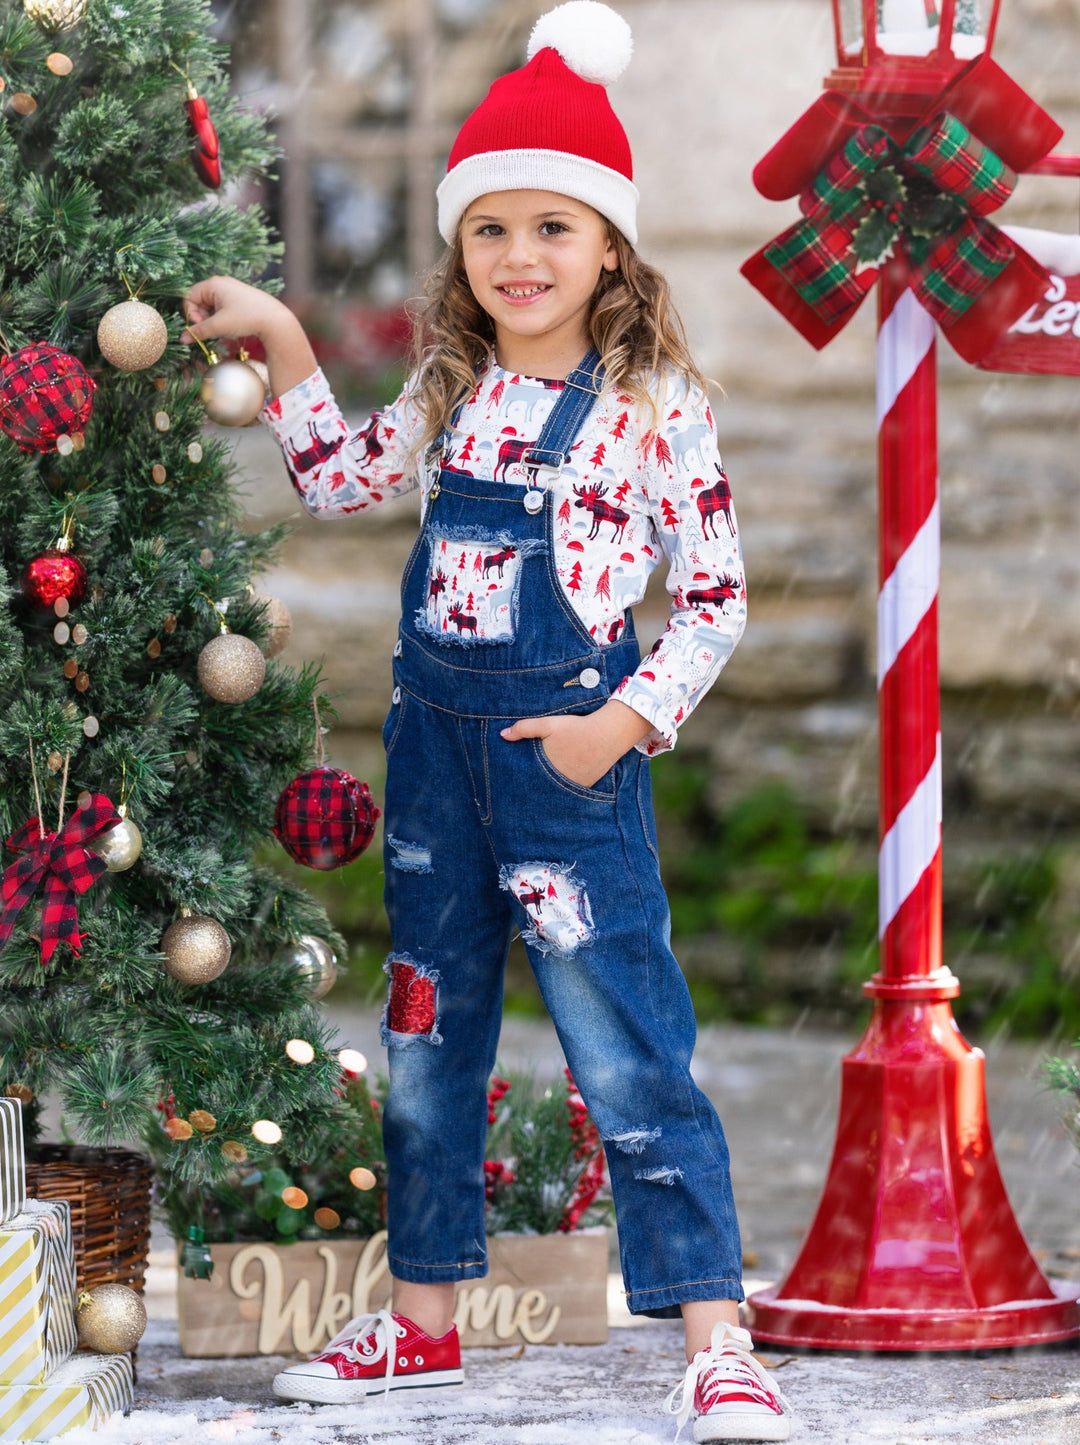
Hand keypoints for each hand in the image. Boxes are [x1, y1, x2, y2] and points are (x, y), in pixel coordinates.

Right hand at [181, 275, 287, 346]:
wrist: (275, 320)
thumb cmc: (247, 318)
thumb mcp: (219, 326)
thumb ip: (199, 332)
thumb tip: (182, 339)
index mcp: (214, 284)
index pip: (190, 297)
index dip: (191, 313)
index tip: (201, 325)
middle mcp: (221, 283)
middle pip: (200, 301)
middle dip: (202, 317)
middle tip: (211, 329)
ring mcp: (231, 290)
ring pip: (212, 306)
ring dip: (212, 319)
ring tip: (223, 328)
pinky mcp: (240, 299)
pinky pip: (222, 308)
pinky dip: (222, 318)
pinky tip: (232, 326)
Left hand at [500, 699, 651, 788]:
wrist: (608, 734)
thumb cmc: (576, 728)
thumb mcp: (548, 724)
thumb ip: (524, 729)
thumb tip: (502, 735)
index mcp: (547, 767)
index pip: (528, 777)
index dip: (519, 779)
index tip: (511, 782)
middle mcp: (559, 780)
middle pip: (540, 786)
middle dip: (532, 786)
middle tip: (521, 792)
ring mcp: (573, 785)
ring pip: (555, 790)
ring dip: (549, 788)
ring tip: (540, 788)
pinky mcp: (585, 786)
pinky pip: (570, 791)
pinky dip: (564, 788)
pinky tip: (560, 783)